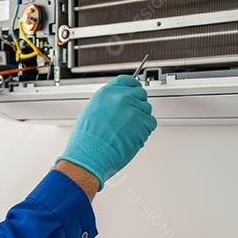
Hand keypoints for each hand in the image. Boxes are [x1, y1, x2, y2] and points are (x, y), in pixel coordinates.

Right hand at [57, 75, 156, 189]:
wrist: (90, 156)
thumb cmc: (87, 141)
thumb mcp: (91, 112)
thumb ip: (107, 104)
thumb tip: (116, 106)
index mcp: (107, 92)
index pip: (127, 81)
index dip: (133, 88)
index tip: (135, 92)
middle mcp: (121, 97)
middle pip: (140, 94)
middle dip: (138, 105)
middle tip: (131, 118)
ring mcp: (133, 109)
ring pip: (147, 109)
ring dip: (141, 119)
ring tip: (128, 131)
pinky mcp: (142, 123)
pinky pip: (151, 123)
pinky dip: (145, 131)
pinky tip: (132, 136)